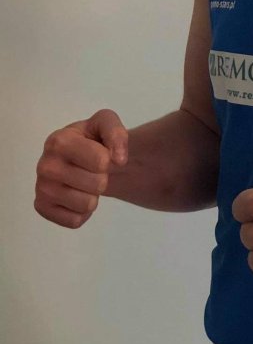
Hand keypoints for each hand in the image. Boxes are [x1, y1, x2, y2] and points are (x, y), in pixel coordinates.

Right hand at [35, 108, 128, 228]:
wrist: (80, 157)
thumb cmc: (92, 139)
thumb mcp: (106, 123)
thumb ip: (117, 133)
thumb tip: (119, 159)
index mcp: (59, 141)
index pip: (101, 161)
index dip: (109, 159)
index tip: (100, 153)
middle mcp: (45, 165)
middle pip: (98, 184)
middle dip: (102, 177)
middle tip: (91, 170)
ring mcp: (41, 189)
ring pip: (87, 205)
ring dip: (93, 195)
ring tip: (84, 181)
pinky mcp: (42, 207)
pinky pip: (75, 221)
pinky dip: (82, 212)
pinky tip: (76, 195)